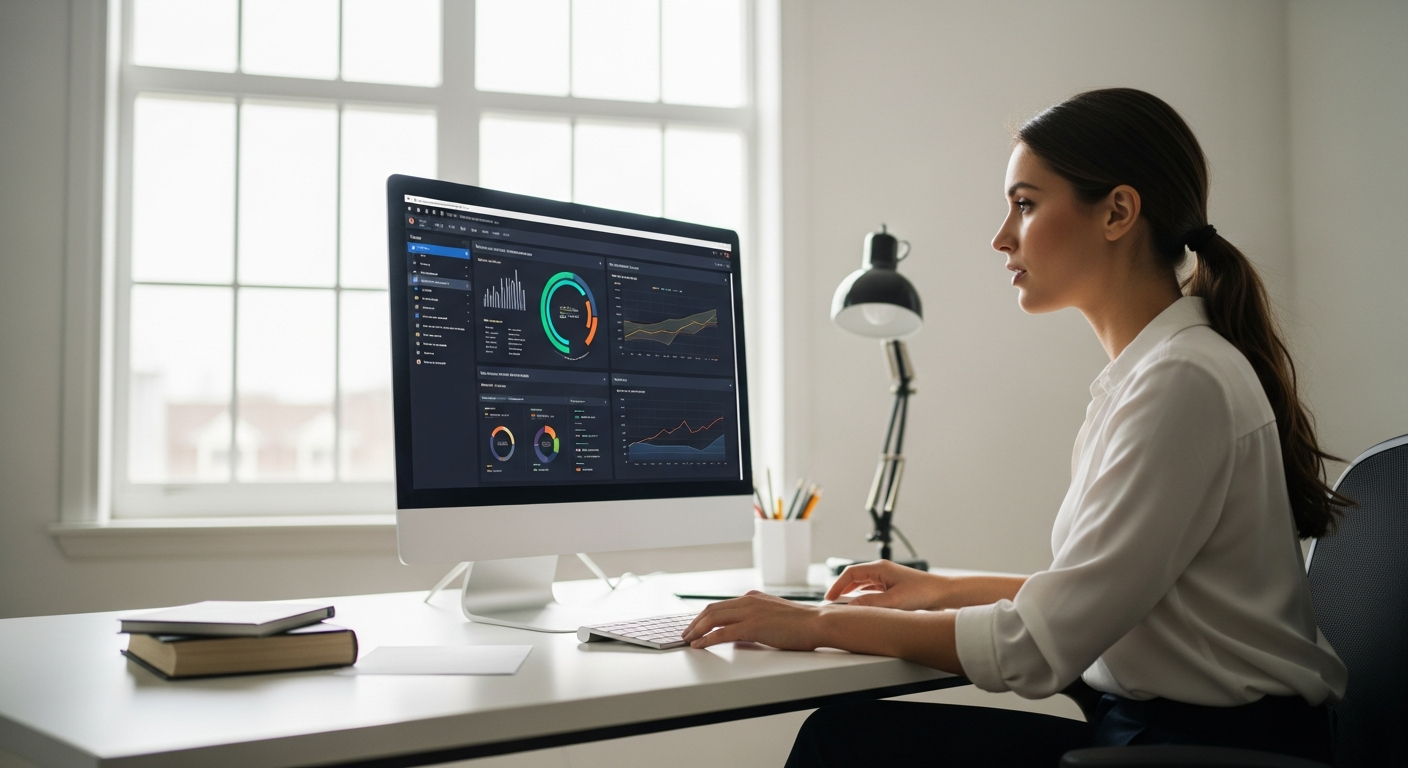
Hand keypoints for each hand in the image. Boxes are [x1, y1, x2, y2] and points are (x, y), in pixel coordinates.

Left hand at [682, 592, 823, 649]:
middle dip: (695, 622)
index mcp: (753, 597)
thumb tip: (742, 631)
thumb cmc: (802, 624)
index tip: (695, 625)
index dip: (704, 615)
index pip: (721, 605)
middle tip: (685, 633)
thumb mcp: (774, 615)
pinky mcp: (753, 626)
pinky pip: (722, 633)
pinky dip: (707, 639)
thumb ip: (757, 618)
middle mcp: (748, 601)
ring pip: (713, 619)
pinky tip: (700, 645)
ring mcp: (750, 612)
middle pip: (712, 609)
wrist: (817, 623)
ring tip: (687, 639)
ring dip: (696, 630)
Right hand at [825, 560, 952, 609]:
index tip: (829, 597)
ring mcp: (887, 577)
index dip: (837, 585)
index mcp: (879, 568)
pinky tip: (860, 605)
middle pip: (854, 577)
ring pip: (862, 583)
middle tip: (833, 603)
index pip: (850, 573)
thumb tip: (850, 608)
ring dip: (852, 593)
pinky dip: (862, 596)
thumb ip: (870, 604)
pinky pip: (871, 589)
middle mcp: (882, 570)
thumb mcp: (893, 601)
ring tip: (843, 605)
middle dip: (842, 589)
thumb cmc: (923, 592)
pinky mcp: (892, 585)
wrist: (942, 593)